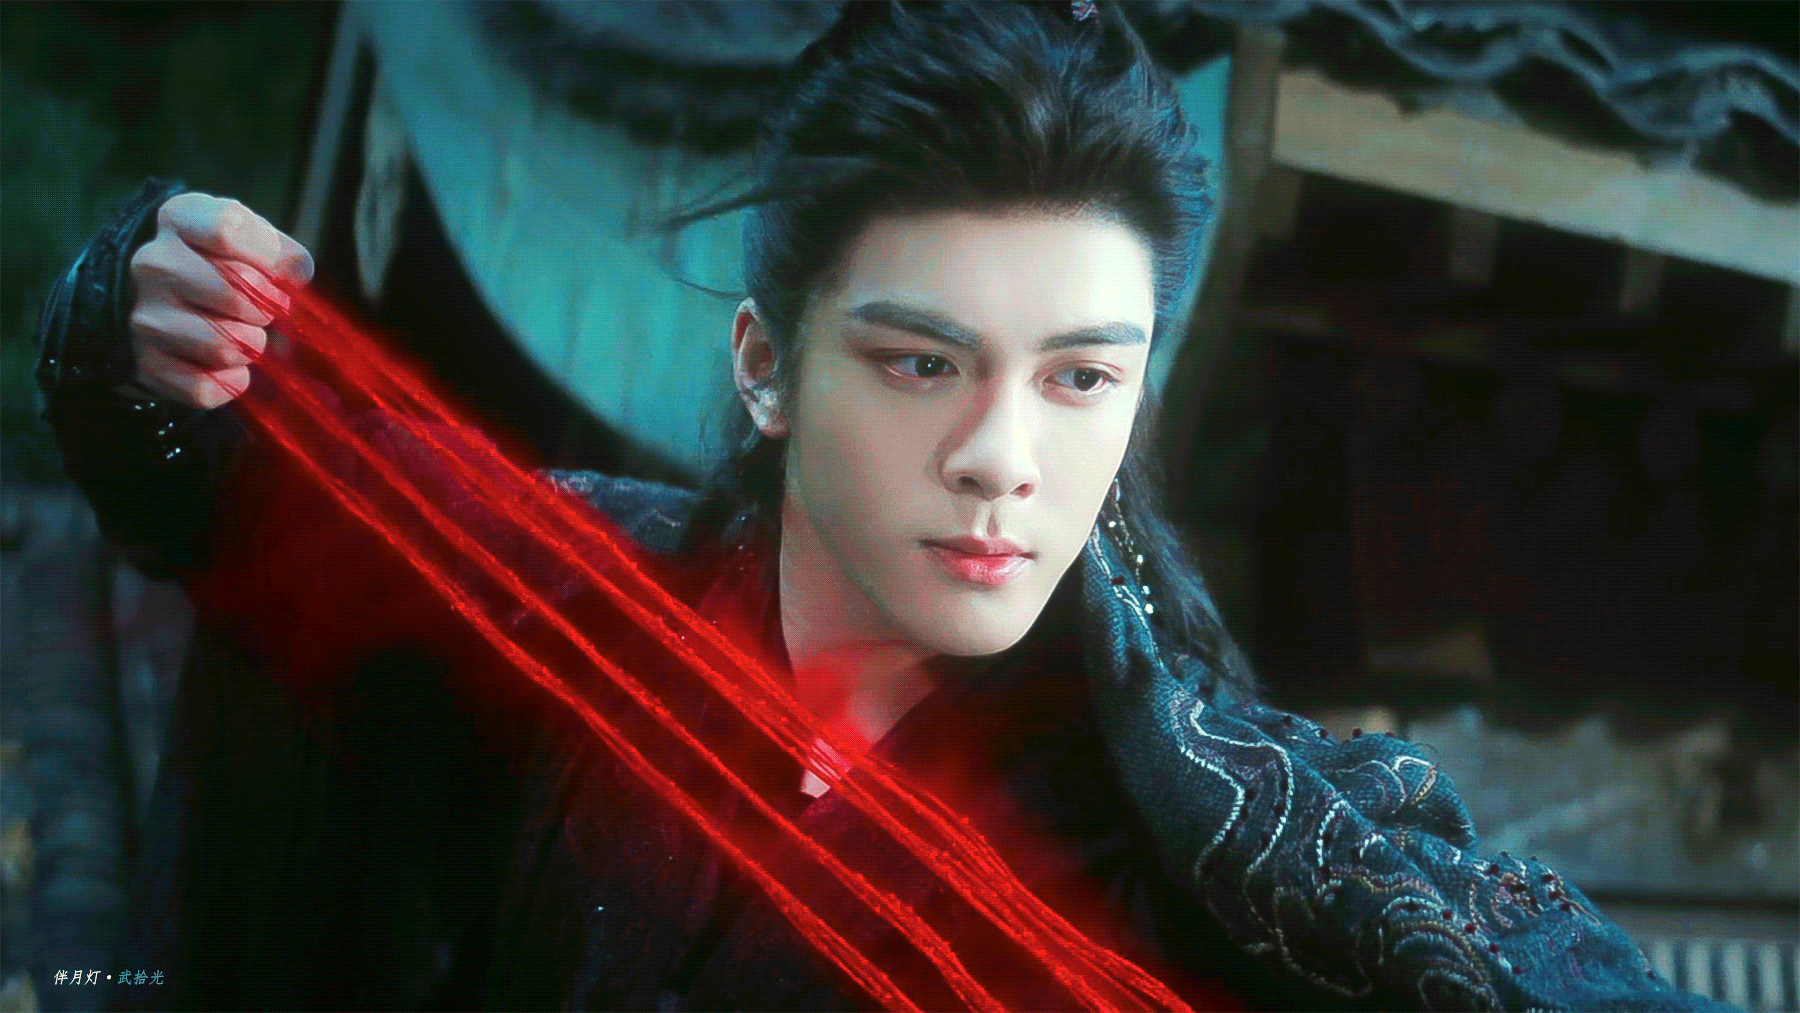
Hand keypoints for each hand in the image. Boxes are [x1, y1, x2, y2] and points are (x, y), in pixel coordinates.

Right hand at [121, 193, 313, 408]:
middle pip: (237, 295)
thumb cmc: (218, 261)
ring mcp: (143, 317)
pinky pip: (207, 388)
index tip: (271, 268)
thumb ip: (281, 252)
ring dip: (249, 346)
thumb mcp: (248, 237)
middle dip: (266, 308)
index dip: (267, 256)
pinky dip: (230, 381)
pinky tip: (225, 364)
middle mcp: (151, 264)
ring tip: (241, 333)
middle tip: (259, 309)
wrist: (157, 298)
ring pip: (226, 348)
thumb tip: (296, 274)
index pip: (227, 230)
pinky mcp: (146, 365)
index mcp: (178, 220)